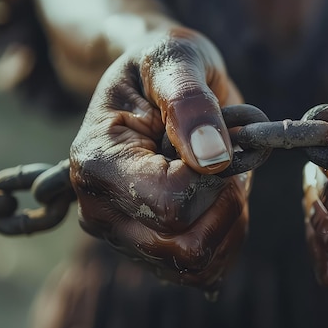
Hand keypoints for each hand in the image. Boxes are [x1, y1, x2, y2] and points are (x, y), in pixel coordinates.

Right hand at [70, 28, 248, 289]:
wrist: (153, 84)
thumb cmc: (161, 66)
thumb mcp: (175, 58)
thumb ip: (189, 101)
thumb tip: (212, 157)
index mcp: (97, 163)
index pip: (171, 205)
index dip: (214, 177)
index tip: (218, 138)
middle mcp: (100, 210)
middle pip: (185, 246)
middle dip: (225, 201)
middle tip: (224, 156)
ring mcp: (124, 235)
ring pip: (197, 265)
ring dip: (230, 218)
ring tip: (221, 173)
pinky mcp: (151, 248)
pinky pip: (204, 269)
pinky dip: (228, 234)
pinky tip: (223, 196)